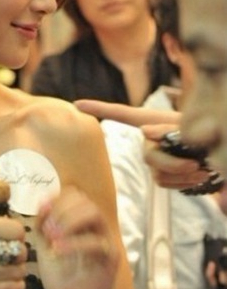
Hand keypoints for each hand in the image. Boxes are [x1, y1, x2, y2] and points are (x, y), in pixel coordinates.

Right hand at [0, 165, 26, 288]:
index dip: (15, 233)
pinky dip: (12, 286)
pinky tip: (0, 281)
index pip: (18, 230)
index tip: (5, 236)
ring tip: (4, 267)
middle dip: (17, 253)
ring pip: (19, 272)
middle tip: (6, 253)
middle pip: (20, 252)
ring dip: (16, 271)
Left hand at [35, 187, 117, 288]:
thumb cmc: (61, 274)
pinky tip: (57, 251)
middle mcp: (95, 226)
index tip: (41, 211)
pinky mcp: (110, 258)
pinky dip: (74, 244)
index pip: (74, 194)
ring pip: (94, 213)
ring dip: (70, 221)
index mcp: (80, 220)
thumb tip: (43, 203)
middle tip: (47, 229)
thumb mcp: (44, 246)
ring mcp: (104, 240)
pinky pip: (97, 242)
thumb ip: (42, 224)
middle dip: (61, 210)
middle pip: (84, 200)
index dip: (56, 198)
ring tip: (52, 236)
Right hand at [74, 100, 207, 189]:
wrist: (223, 152)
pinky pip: (165, 184)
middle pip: (147, 155)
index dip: (99, 109)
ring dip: (181, 174)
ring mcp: (157, 159)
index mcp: (155, 121)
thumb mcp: (193, 126)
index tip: (77, 105)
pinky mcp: (165, 175)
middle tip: (196, 163)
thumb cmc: (212, 131)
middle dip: (171, 163)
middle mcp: (151, 140)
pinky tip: (198, 177)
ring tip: (203, 168)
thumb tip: (144, 132)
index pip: (121, 113)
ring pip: (157, 174)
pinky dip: (183, 183)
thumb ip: (169, 128)